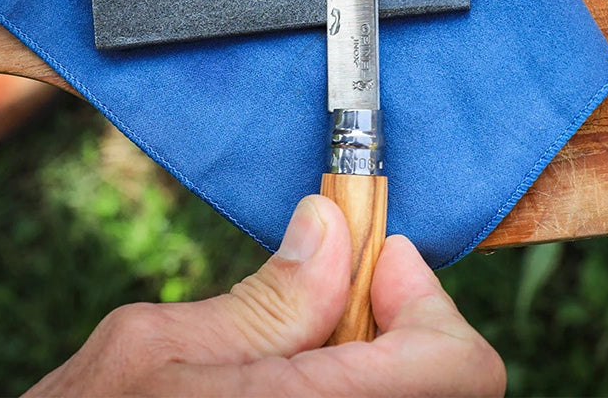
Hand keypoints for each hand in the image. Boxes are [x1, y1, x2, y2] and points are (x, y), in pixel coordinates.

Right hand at [23, 195, 504, 396]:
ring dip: (381, 351)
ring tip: (310, 327)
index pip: (454, 368)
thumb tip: (330, 227)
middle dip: (401, 319)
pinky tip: (302, 368)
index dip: (426, 299)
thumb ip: (263, 297)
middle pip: (450, 386)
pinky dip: (360, 380)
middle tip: (342, 278)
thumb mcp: (153, 348)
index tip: (380, 254)